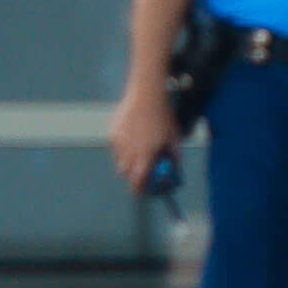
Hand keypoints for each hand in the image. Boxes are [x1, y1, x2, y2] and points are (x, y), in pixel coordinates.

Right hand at [106, 77, 174, 192]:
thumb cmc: (163, 117)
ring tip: (136, 155)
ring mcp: (119, 142)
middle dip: (132, 176)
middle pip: (125, 173)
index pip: (137, 179)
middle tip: (140, 173)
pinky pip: (115, 148)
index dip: (138, 189)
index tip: (141, 192)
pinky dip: (121, 151)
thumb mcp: (175, 138)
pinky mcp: (112, 133)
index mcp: (145, 154)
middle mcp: (129, 151)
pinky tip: (130, 141)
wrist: (147, 96)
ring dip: (127, 164)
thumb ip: (175, 156)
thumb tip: (175, 167)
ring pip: (119, 161)